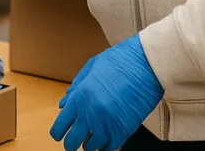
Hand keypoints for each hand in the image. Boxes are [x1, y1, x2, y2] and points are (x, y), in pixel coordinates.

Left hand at [50, 34, 162, 150]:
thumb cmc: (119, 61)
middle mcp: (90, 114)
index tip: (59, 134)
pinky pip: (110, 148)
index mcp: (80, 97)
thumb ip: (76, 86)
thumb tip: (64, 104)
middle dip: (71, 143)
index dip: (57, 133)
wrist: (147, 64)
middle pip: (73, 142)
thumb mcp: (91, 67)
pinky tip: (106, 140)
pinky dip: (106, 146)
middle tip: (74, 141)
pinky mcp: (125, 130)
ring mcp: (107, 125)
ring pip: (91, 147)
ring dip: (90, 144)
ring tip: (92, 137)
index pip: (60, 125)